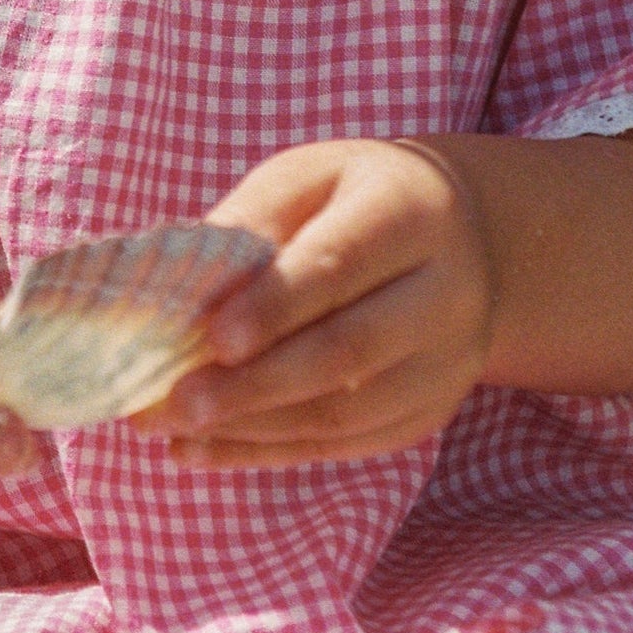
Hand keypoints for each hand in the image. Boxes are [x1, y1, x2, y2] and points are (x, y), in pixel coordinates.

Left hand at [130, 138, 495, 466]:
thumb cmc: (355, 202)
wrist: (460, 242)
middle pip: (349, 351)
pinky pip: (344, 445)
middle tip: (174, 405)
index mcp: (415, 213)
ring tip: (172, 427)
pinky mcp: (430, 412)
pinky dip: (267, 452)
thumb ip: (250, 222)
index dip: (275, 307)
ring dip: (250, 428)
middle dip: (254, 385)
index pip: (341, 264)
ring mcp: (448, 363)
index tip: (212, 340)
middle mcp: (449, 293)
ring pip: (346, 414)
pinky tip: (204, 449)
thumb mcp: (307, 180)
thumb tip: (182, 292)